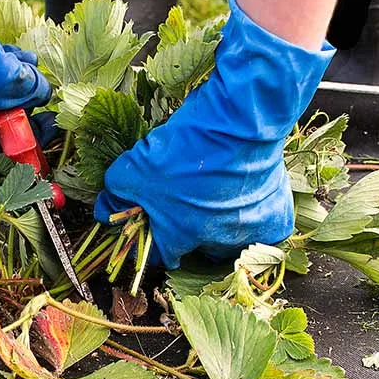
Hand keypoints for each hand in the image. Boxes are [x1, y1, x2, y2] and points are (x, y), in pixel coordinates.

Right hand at [0, 0, 51, 173]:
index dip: (27, 145)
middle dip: (22, 104)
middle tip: (40, 87)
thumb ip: (30, 89)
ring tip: (30, 62)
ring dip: (11, 80)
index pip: (0, 156)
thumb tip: (43, 91)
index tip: (45, 125)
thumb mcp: (3, 77)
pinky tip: (11, 52)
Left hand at [94, 0, 335, 268]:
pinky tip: (247, 200)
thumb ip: (116, 192)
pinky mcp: (276, 220)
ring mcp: (247, 233)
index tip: (152, 224)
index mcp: (178, 235)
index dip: (152, 239)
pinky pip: (265, 232)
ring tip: (217, 198)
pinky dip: (257, 220)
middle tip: (187, 202)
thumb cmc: (186, 147)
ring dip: (222, 226)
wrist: (242, 123)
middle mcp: (214, 242)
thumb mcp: (134, 167)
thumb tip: (103, 211)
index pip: (160, 254)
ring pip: (231, 242)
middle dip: (189, 230)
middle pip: (196, 247)